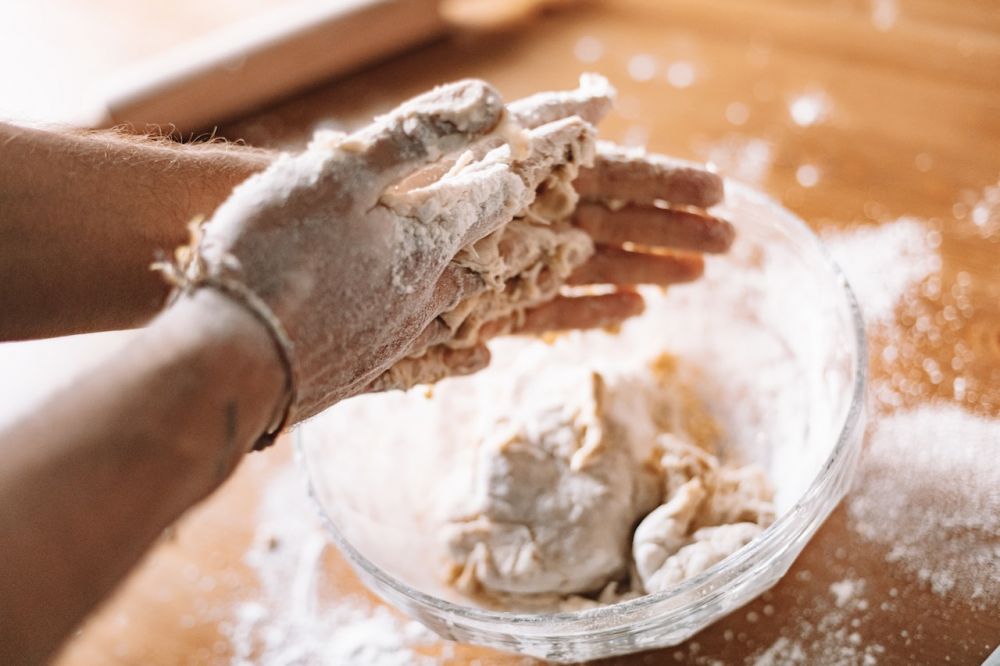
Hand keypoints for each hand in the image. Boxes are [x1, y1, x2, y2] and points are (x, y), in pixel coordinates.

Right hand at [163, 79, 598, 428]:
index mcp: (426, 240)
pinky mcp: (365, 372)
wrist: (231, 360)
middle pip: (492, 262)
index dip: (525, 167)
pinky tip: (480, 358)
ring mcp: (397, 337)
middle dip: (532, 241)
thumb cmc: (276, 253)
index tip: (572, 149)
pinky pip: (432, 362)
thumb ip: (418, 136)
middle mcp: (425, 293)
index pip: (492, 196)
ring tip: (528, 286)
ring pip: (469, 311)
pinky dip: (462, 354)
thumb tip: (494, 104)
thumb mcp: (342, 173)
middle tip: (578, 239)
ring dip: (506, 294)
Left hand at [371, 77, 732, 390]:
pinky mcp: (493, 308)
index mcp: (529, 171)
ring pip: (594, 266)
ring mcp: (515, 263)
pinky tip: (635, 312)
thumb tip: (607, 97)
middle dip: (672, 228)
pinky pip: (551, 311)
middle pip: (615, 221)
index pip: (613, 174)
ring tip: (698, 275)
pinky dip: (591, 312)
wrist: (332, 241)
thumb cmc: (394, 179)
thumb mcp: (474, 138)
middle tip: (731, 241)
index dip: (665, 182)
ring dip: (647, 269)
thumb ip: (546, 122)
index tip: (717, 191)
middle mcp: (529, 214)